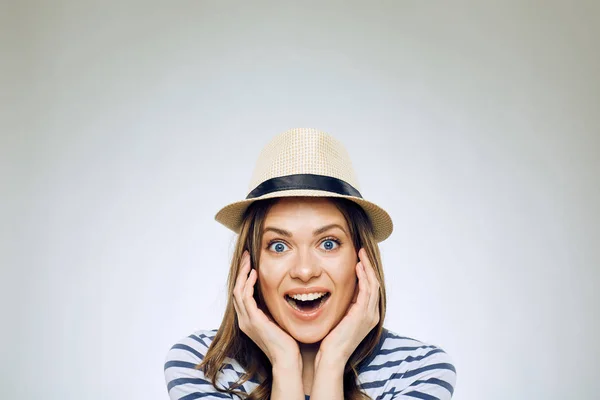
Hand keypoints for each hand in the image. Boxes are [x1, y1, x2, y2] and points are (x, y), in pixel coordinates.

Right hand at [233, 250, 301, 367]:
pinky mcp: (253, 321)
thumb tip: (279, 293)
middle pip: (236, 289)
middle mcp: (244, 320)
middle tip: (246, 256)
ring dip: (242, 274)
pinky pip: (245, 298)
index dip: (243, 277)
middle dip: (240, 271)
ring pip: (238, 291)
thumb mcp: (277, 320)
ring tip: (248, 260)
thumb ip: (272, 308)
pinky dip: (248, 284)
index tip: (250, 263)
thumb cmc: (287, 342)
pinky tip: (254, 274)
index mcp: (249, 320)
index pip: (241, 294)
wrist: (287, 359)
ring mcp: (246, 321)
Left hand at [316, 248, 380, 367]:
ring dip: (367, 268)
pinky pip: (367, 290)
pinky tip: (358, 267)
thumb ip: (345, 305)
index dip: (367, 273)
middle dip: (369, 266)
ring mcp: (370, 315)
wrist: (331, 356)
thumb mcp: (341, 318)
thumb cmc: (331, 340)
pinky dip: (364, 277)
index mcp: (368, 316)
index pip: (371, 289)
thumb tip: (340, 289)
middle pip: (375, 284)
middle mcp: (373, 315)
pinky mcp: (363, 314)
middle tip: (362, 252)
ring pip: (374, 284)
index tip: (360, 260)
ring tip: (361, 255)